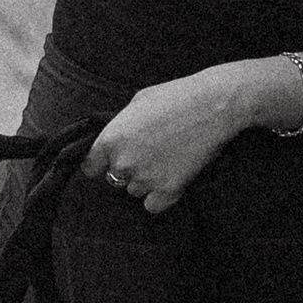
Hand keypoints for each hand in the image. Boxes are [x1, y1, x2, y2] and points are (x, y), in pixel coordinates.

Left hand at [83, 73, 242, 216]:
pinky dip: (160, 197)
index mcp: (111, 139)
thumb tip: (118, 137)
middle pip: (114, 179)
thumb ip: (121, 126)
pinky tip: (169, 179)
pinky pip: (153, 205)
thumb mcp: (137, 102)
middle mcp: (123, 163)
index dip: (99, 163)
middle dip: (127, 168)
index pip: (90, 166)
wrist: (212, 106)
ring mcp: (146, 179)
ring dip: (145, 181)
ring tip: (164, 161)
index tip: (106, 163)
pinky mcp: (169, 190)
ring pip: (135, 191)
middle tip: (147, 153)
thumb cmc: (176, 97)